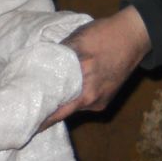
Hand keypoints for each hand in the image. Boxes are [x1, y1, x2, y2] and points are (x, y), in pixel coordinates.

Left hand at [41, 6, 151, 127]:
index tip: (27, 125)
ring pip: (74, 106)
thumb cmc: (103, 35)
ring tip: (41, 100)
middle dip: (47, 112)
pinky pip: (84, 102)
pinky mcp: (107, 97)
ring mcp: (101, 100)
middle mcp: (93, 99)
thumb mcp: (74, 41)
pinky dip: (73, 98)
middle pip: (65, 111)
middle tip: (29, 110)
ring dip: (61, 103)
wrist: (134, 36)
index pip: (58, 112)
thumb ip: (57, 57)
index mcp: (84, 87)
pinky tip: (63, 91)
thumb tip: (38, 66)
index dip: (42, 120)